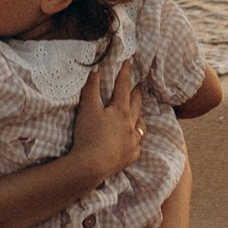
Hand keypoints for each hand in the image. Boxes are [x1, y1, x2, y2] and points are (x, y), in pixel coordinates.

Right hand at [70, 61, 143, 183]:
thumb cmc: (89, 135)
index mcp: (120, 111)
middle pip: (136, 105)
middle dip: (137, 93)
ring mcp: (132, 142)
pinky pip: (136, 147)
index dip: (125, 73)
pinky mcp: (129, 158)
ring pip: (140, 127)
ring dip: (140, 118)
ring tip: (139, 114)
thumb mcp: (87, 108)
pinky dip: (135, 142)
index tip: (128, 62)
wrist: (91, 165)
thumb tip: (96, 68)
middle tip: (139, 85)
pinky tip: (133, 142)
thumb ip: (91, 87)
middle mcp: (130, 125)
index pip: (123, 87)